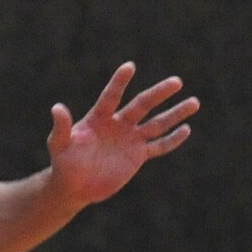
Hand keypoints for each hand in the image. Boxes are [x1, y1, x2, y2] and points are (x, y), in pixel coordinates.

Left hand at [47, 63, 198, 205]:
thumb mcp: (59, 145)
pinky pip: (158, 146)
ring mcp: (130, 139)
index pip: (111, 96)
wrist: (74, 185)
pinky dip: (172, 140)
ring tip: (194, 102)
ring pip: (156, 123)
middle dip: (159, 94)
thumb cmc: (64, 163)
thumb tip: (57, 107)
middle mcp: (118, 124)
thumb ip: (61, 127)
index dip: (119, 82)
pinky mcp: (137, 155)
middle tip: (177, 82)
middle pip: (142, 105)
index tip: (130, 66)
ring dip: (175, 114)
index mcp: (98, 118)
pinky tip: (186, 129)